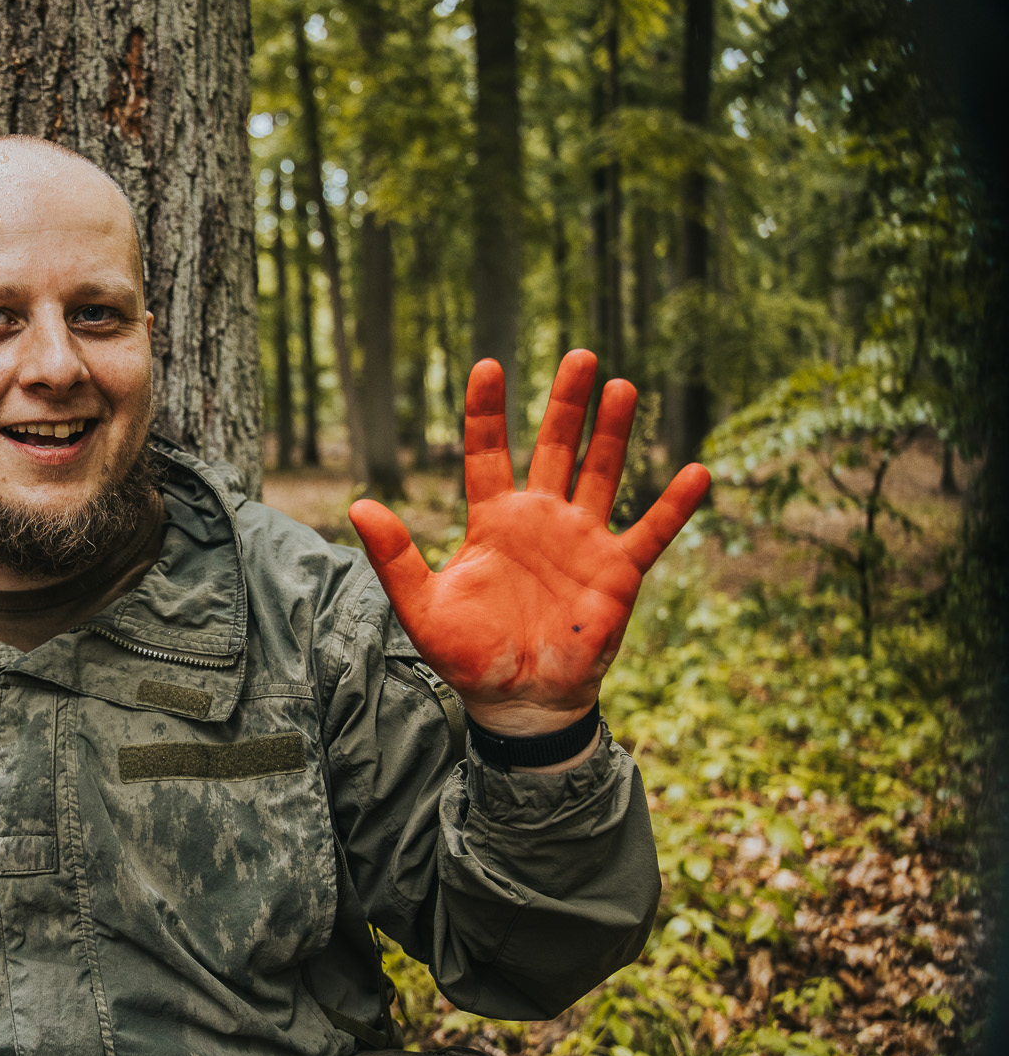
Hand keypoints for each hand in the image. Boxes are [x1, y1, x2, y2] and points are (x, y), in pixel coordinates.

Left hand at [348, 351, 709, 735]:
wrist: (517, 700)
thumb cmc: (468, 654)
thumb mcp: (421, 606)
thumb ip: (395, 557)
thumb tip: (357, 504)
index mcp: (493, 521)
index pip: (487, 453)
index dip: (486, 412)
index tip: (488, 366)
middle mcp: (541, 520)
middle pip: (554, 448)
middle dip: (565, 404)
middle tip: (578, 355)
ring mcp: (582, 541)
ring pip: (602, 473)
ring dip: (612, 432)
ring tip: (621, 387)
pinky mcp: (617, 573)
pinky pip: (651, 532)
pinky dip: (674, 505)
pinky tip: (697, 471)